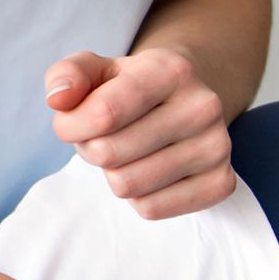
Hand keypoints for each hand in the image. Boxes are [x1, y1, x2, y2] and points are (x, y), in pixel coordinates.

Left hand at [44, 48, 238, 218]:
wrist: (183, 101)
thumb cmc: (127, 88)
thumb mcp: (95, 70)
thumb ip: (67, 75)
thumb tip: (58, 98)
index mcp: (171, 70)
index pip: (102, 114)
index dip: (70, 127)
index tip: (71, 123)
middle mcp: (202, 106)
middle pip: (109, 154)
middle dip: (91, 149)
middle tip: (104, 137)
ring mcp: (217, 146)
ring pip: (127, 186)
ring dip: (112, 175)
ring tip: (126, 153)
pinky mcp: (220, 183)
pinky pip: (151, 209)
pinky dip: (137, 198)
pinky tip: (149, 172)